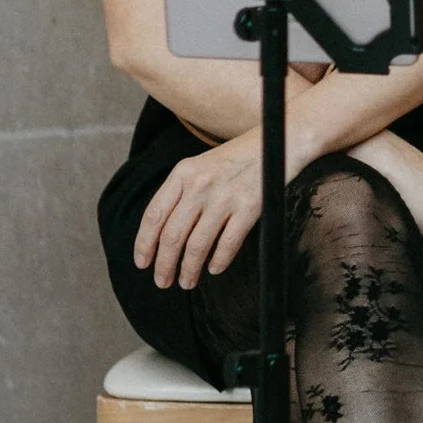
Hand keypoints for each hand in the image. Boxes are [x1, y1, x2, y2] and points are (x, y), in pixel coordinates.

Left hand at [134, 134, 264, 290]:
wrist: (279, 141)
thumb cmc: (238, 157)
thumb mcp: (201, 165)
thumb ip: (181, 193)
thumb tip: (163, 234)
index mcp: (183, 173)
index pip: (154, 215)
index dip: (144, 244)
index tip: (142, 263)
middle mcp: (201, 185)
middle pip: (172, 235)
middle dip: (164, 264)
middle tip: (163, 282)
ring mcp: (225, 196)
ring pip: (197, 244)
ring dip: (189, 269)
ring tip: (186, 282)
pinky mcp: (250, 207)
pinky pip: (228, 243)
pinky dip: (219, 261)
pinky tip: (214, 269)